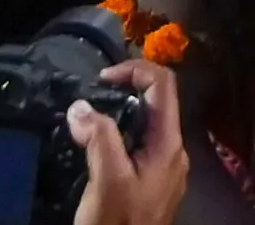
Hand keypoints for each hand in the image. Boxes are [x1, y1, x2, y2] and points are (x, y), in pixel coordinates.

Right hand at [70, 60, 187, 224]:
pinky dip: (119, 135)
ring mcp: (165, 170)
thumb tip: (80, 106)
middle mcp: (173, 153)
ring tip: (88, 121)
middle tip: (91, 98)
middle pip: (157, 102)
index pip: (163, 84)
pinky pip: (140, 145)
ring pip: (147, 124)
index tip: (100, 80)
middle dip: (124, 90)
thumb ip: (99, 137)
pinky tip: (96, 148)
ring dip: (119, 114)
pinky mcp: (153, 184)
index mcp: (169, 145)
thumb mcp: (108, 179)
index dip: (134, 70)